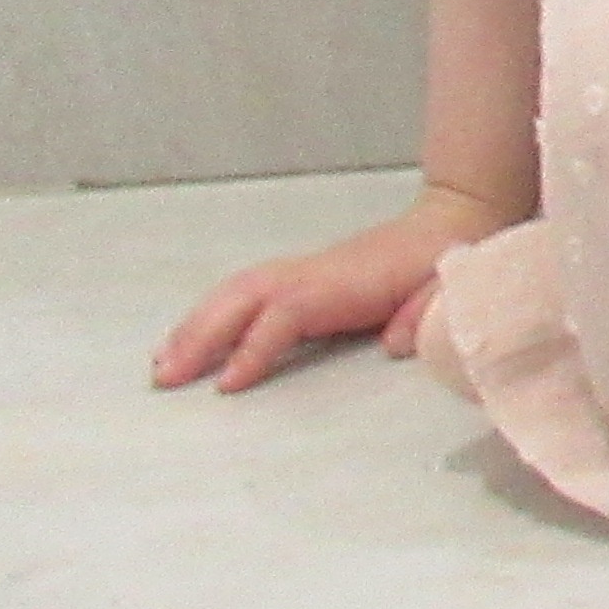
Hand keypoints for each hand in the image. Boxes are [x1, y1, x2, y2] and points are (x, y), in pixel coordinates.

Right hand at [151, 187, 501, 394]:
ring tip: (161, 365)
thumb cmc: (441, 266)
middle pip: (242, 300)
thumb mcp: (444, 291)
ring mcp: (299, 272)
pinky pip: (242, 293)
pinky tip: (188, 341)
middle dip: (201, 337)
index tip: (228, 383)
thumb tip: (395, 344)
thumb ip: (424, 315)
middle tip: (165, 380)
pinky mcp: (297, 277)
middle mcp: (310, 274)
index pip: (286, 315)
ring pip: (233, 294)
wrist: (446, 225)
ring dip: (194, 326)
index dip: (256, 347)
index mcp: (343, 283)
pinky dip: (209, 314)